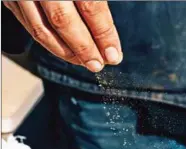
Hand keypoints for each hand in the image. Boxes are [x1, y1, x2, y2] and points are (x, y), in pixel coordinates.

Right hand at [4, 1, 121, 71]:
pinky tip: (65, 50)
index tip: (114, 54)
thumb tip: (108, 31)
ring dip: (65, 52)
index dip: (104, 33)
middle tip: (99, 65)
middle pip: (63, 20)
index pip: (90, 5)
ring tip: (85, 62)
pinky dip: (49, 42)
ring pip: (42, 28)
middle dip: (84, 48)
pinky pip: (29, 25)